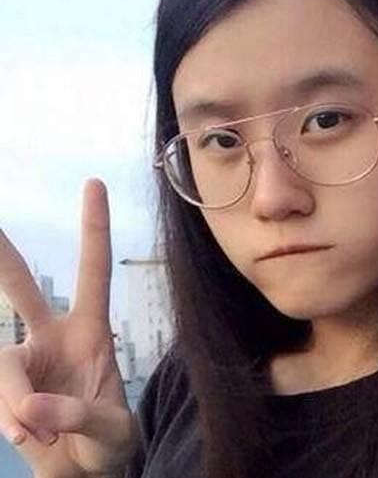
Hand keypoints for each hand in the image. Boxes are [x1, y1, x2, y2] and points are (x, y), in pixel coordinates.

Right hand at [0, 180, 136, 477]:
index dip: (94, 229)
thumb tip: (29, 408)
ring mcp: (24, 364)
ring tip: (41, 437)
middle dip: (2, 257)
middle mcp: (53, 338)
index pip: (95, 272)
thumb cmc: (109, 444)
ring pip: (3, 364)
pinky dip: (9, 420)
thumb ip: (78, 417)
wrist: (84, 474)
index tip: (94, 184)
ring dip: (16, 404)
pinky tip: (28, 438)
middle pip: (22, 291)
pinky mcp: (4, 391)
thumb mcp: (111, 432)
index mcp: (92, 331)